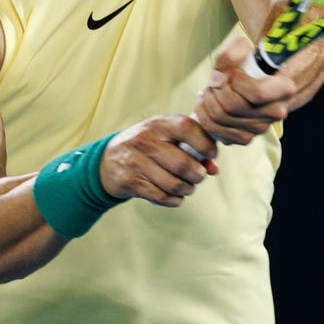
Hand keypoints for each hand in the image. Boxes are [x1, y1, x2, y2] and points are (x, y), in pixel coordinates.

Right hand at [99, 115, 218, 206]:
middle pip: (183, 164)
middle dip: (198, 175)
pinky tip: (176, 195)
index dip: (205, 144)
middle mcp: (146, 140)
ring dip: (187, 189)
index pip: (188, 128)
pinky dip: (175, 200)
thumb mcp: (166, 137)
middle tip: (199, 176)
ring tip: (188, 186)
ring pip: (174, 184)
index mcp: (159, 124)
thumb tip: (214, 169)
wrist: (109, 159)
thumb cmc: (149, 145)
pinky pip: (161, 196)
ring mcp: (136, 161)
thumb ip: (192, 147)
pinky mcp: (130, 181)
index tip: (211, 154)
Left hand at [192, 35, 296, 146]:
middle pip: (233, 106)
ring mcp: (260, 128)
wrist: (251, 78)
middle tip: (214, 78)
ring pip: (221, 118)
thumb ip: (232, 53)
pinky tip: (207, 102)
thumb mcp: (241, 48)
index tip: (230, 72)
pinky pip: (216, 131)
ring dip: (208, 100)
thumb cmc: (248, 62)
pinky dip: (205, 115)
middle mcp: (275, 112)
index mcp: (283, 89)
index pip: (257, 93)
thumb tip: (218, 76)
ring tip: (210, 88)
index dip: (236, 82)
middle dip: (216, 89)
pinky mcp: (245, 137)